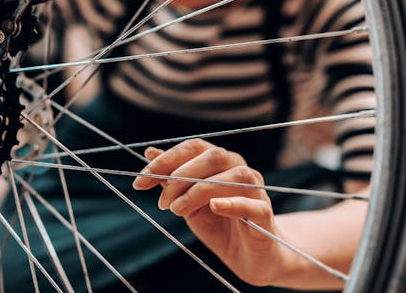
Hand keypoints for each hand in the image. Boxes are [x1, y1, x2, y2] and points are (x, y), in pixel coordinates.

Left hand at [132, 139, 290, 286]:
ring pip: (233, 176)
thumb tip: (150, 152)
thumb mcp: (188, 203)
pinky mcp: (264, 215)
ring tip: (177, 210)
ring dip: (199, 190)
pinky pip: (252, 203)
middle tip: (162, 203)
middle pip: (213, 156)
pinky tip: (214, 207)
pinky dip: (232, 203)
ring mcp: (255, 190)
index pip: (193, 147)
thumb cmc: (218, 226)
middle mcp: (239, 169)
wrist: (249, 258)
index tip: (140, 181)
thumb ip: (172, 179)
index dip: (166, 160)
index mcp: (220, 162)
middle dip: (180, 176)